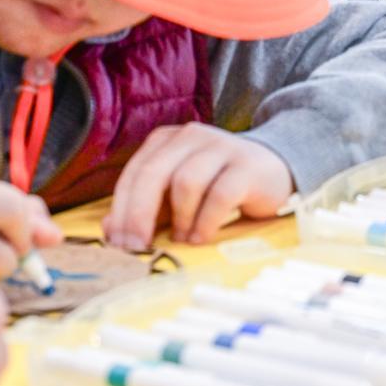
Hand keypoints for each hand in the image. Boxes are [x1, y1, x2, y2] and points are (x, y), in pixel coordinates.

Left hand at [103, 123, 294, 249]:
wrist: (274, 169)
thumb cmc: (217, 184)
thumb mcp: (177, 194)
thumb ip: (146, 207)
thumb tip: (111, 229)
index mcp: (167, 141)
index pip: (134, 173)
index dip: (122, 210)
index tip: (118, 244)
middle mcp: (191, 136)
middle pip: (154, 174)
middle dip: (140, 215)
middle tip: (138, 248)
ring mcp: (222, 146)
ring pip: (186, 181)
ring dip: (180, 218)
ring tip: (183, 239)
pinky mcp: (248, 165)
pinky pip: (220, 194)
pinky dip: (206, 221)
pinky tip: (203, 236)